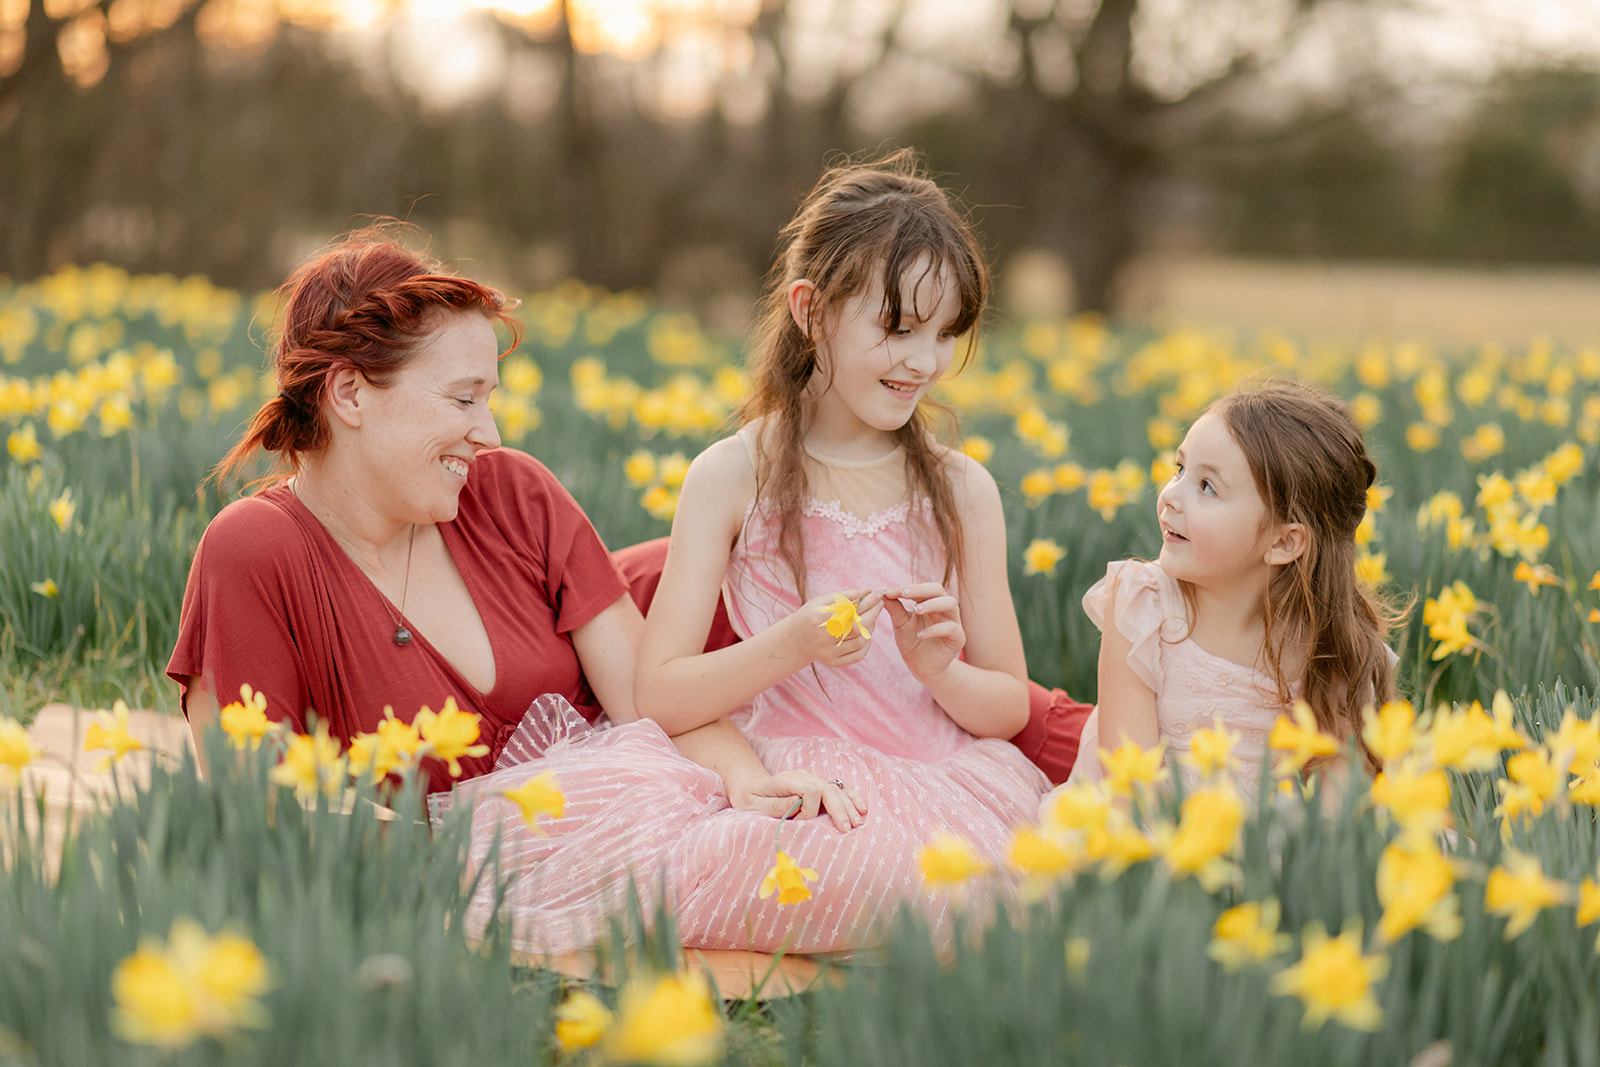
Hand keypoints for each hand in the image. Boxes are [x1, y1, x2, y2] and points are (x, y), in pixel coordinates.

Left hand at [727, 769, 866, 831]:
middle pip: (827, 789)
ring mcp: (812, 779)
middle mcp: (803, 776)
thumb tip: (797, 804)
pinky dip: (850, 798)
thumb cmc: (750, 798)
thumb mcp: (754, 804)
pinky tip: (862, 808)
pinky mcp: (817, 785)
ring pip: (836, 789)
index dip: (809, 810)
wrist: (750, 785)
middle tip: (846, 829)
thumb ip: (775, 805)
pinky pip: (838, 789)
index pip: (810, 791)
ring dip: (848, 805)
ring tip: (857, 823)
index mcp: (787, 780)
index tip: (799, 822)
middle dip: (839, 809)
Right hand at [784, 588, 883, 669]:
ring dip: (870, 628)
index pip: (850, 611)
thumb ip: (844, 596)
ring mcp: (828, 653)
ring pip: (860, 642)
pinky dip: (866, 643)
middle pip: (857, 628)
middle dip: (873, 614)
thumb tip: (867, 591)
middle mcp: (822, 638)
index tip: (877, 595)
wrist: (797, 640)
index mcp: (817, 619)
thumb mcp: (821, 602)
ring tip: (871, 618)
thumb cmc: (811, 615)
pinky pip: (858, 655)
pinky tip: (864, 633)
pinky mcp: (833, 662)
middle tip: (879, 604)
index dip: (867, 603)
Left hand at [882, 582, 963, 682]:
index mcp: (929, 601)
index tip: (888, 591)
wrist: (922, 667)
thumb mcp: (900, 624)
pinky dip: (935, 629)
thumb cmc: (912, 642)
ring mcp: (953, 621)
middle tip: (903, 594)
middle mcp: (943, 608)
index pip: (920, 588)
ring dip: (932, 604)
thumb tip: (881, 591)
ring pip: (950, 603)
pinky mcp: (958, 638)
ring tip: (916, 610)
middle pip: (938, 589)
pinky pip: (951, 628)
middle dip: (920, 590)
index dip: (905, 587)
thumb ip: (894, 608)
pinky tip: (920, 634)